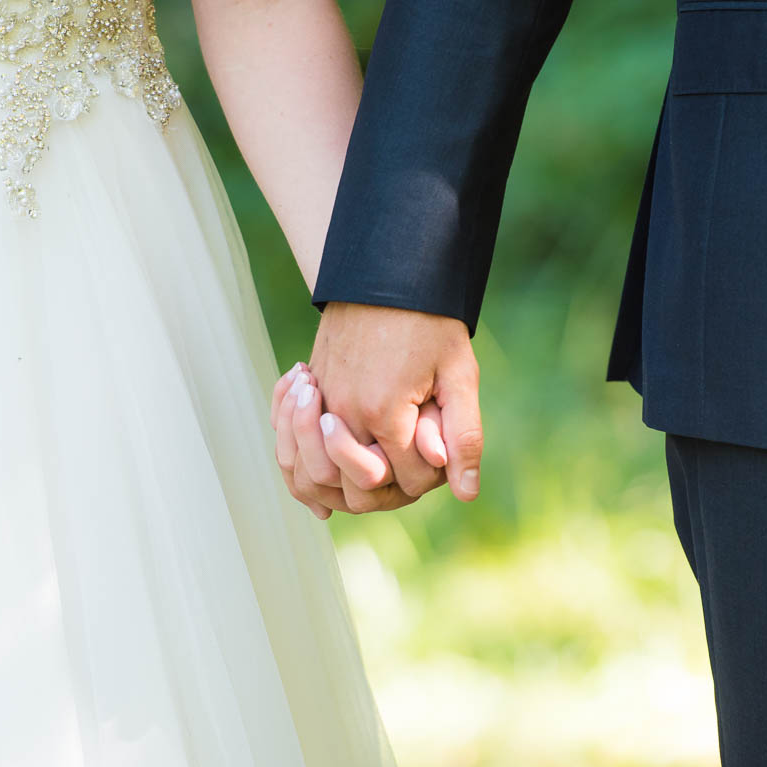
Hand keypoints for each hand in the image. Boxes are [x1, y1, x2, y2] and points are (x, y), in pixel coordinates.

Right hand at [309, 302, 482, 507]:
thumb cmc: (430, 324)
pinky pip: (299, 444)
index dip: (429, 476)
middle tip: (412, 459)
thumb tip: (466, 492)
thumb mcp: (459, 376)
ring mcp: (322, 402)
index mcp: (384, 413)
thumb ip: (463, 436)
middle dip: (388, 486)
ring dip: (350, 475)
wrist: (386, 274)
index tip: (441, 451)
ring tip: (379, 457)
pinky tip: (341, 452)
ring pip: (320, 474)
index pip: (406, 481)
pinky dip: (314, 457)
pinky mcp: (312, 391)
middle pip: (358, 489)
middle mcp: (344, 413)